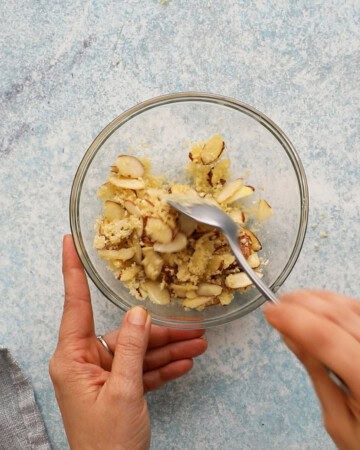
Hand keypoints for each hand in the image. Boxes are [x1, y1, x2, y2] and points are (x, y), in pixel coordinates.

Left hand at [49, 235, 206, 449]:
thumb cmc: (108, 443)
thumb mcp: (124, 391)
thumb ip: (132, 348)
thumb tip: (139, 313)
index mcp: (73, 358)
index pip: (74, 304)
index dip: (72, 271)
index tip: (69, 243)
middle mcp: (85, 362)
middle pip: (124, 333)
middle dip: (159, 331)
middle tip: (191, 325)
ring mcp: (102, 375)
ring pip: (137, 351)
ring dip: (167, 349)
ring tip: (198, 343)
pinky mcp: (117, 388)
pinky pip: (141, 370)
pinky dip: (161, 367)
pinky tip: (185, 362)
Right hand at [264, 290, 359, 449]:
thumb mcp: (336, 419)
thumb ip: (315, 371)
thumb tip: (290, 335)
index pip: (326, 339)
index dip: (294, 320)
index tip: (270, 312)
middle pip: (339, 317)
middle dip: (302, 304)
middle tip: (277, 304)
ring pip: (350, 307)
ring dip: (318, 299)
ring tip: (294, 301)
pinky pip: (359, 309)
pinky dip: (337, 302)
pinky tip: (321, 304)